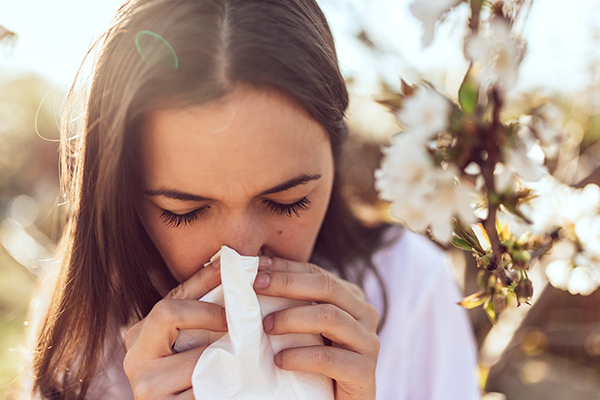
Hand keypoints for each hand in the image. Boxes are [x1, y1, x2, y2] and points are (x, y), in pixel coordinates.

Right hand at [123, 260, 227, 398]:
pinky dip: (225, 386)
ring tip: (244, 358)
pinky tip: (235, 385)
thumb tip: (227, 269)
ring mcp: (147, 386)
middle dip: (208, 312)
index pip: (173, 296)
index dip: (203, 278)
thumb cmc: (194, 381)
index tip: (230, 265)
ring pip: (195, 355)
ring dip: (226, 356)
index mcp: (140, 335)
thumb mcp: (192, 345)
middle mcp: (136, 357)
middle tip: (236, 322)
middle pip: (168, 312)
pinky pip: (205, 388)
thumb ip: (201, 315)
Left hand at [254, 257, 379, 399]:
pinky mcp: (364, 372)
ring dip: (291, 318)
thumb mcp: (306, 329)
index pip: (316, 272)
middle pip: (325, 286)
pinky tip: (279, 360)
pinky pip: (328, 357)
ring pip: (328, 316)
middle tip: (255, 286)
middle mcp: (366, 314)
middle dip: (286, 283)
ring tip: (265, 327)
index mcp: (352, 298)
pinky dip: (299, 356)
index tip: (255, 266)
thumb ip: (294, 304)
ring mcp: (368, 342)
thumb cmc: (318, 364)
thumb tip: (256, 276)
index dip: (286, 268)